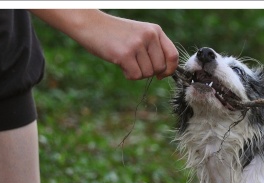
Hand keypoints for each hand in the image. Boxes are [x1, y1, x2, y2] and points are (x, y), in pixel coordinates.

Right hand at [31, 9, 178, 79]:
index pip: (173, 56)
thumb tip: (164, 74)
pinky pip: (135, 76)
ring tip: (126, 60)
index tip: (161, 75)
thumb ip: (154, 49)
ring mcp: (137, 44)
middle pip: (160, 68)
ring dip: (137, 72)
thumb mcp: (139, 35)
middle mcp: (149, 36)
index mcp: (155, 30)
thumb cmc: (115, 34)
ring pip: (148, 73)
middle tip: (135, 63)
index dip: (169, 69)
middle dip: (149, 72)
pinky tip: (120, 63)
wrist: (90, 24)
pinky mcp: (125, 54)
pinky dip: (128, 74)